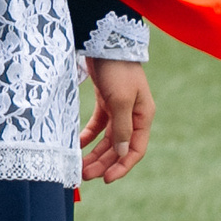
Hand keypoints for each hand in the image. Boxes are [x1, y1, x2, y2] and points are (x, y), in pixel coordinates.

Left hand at [78, 58, 153, 182]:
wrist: (104, 40)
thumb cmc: (116, 70)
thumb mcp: (119, 100)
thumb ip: (121, 128)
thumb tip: (122, 154)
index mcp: (143, 116)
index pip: (135, 149)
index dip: (122, 166)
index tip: (106, 179)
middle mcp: (133, 115)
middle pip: (118, 147)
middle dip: (103, 162)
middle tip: (84, 175)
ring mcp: (119, 108)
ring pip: (107, 138)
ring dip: (94, 153)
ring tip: (79, 166)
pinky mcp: (105, 101)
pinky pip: (98, 125)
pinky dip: (88, 136)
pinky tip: (77, 144)